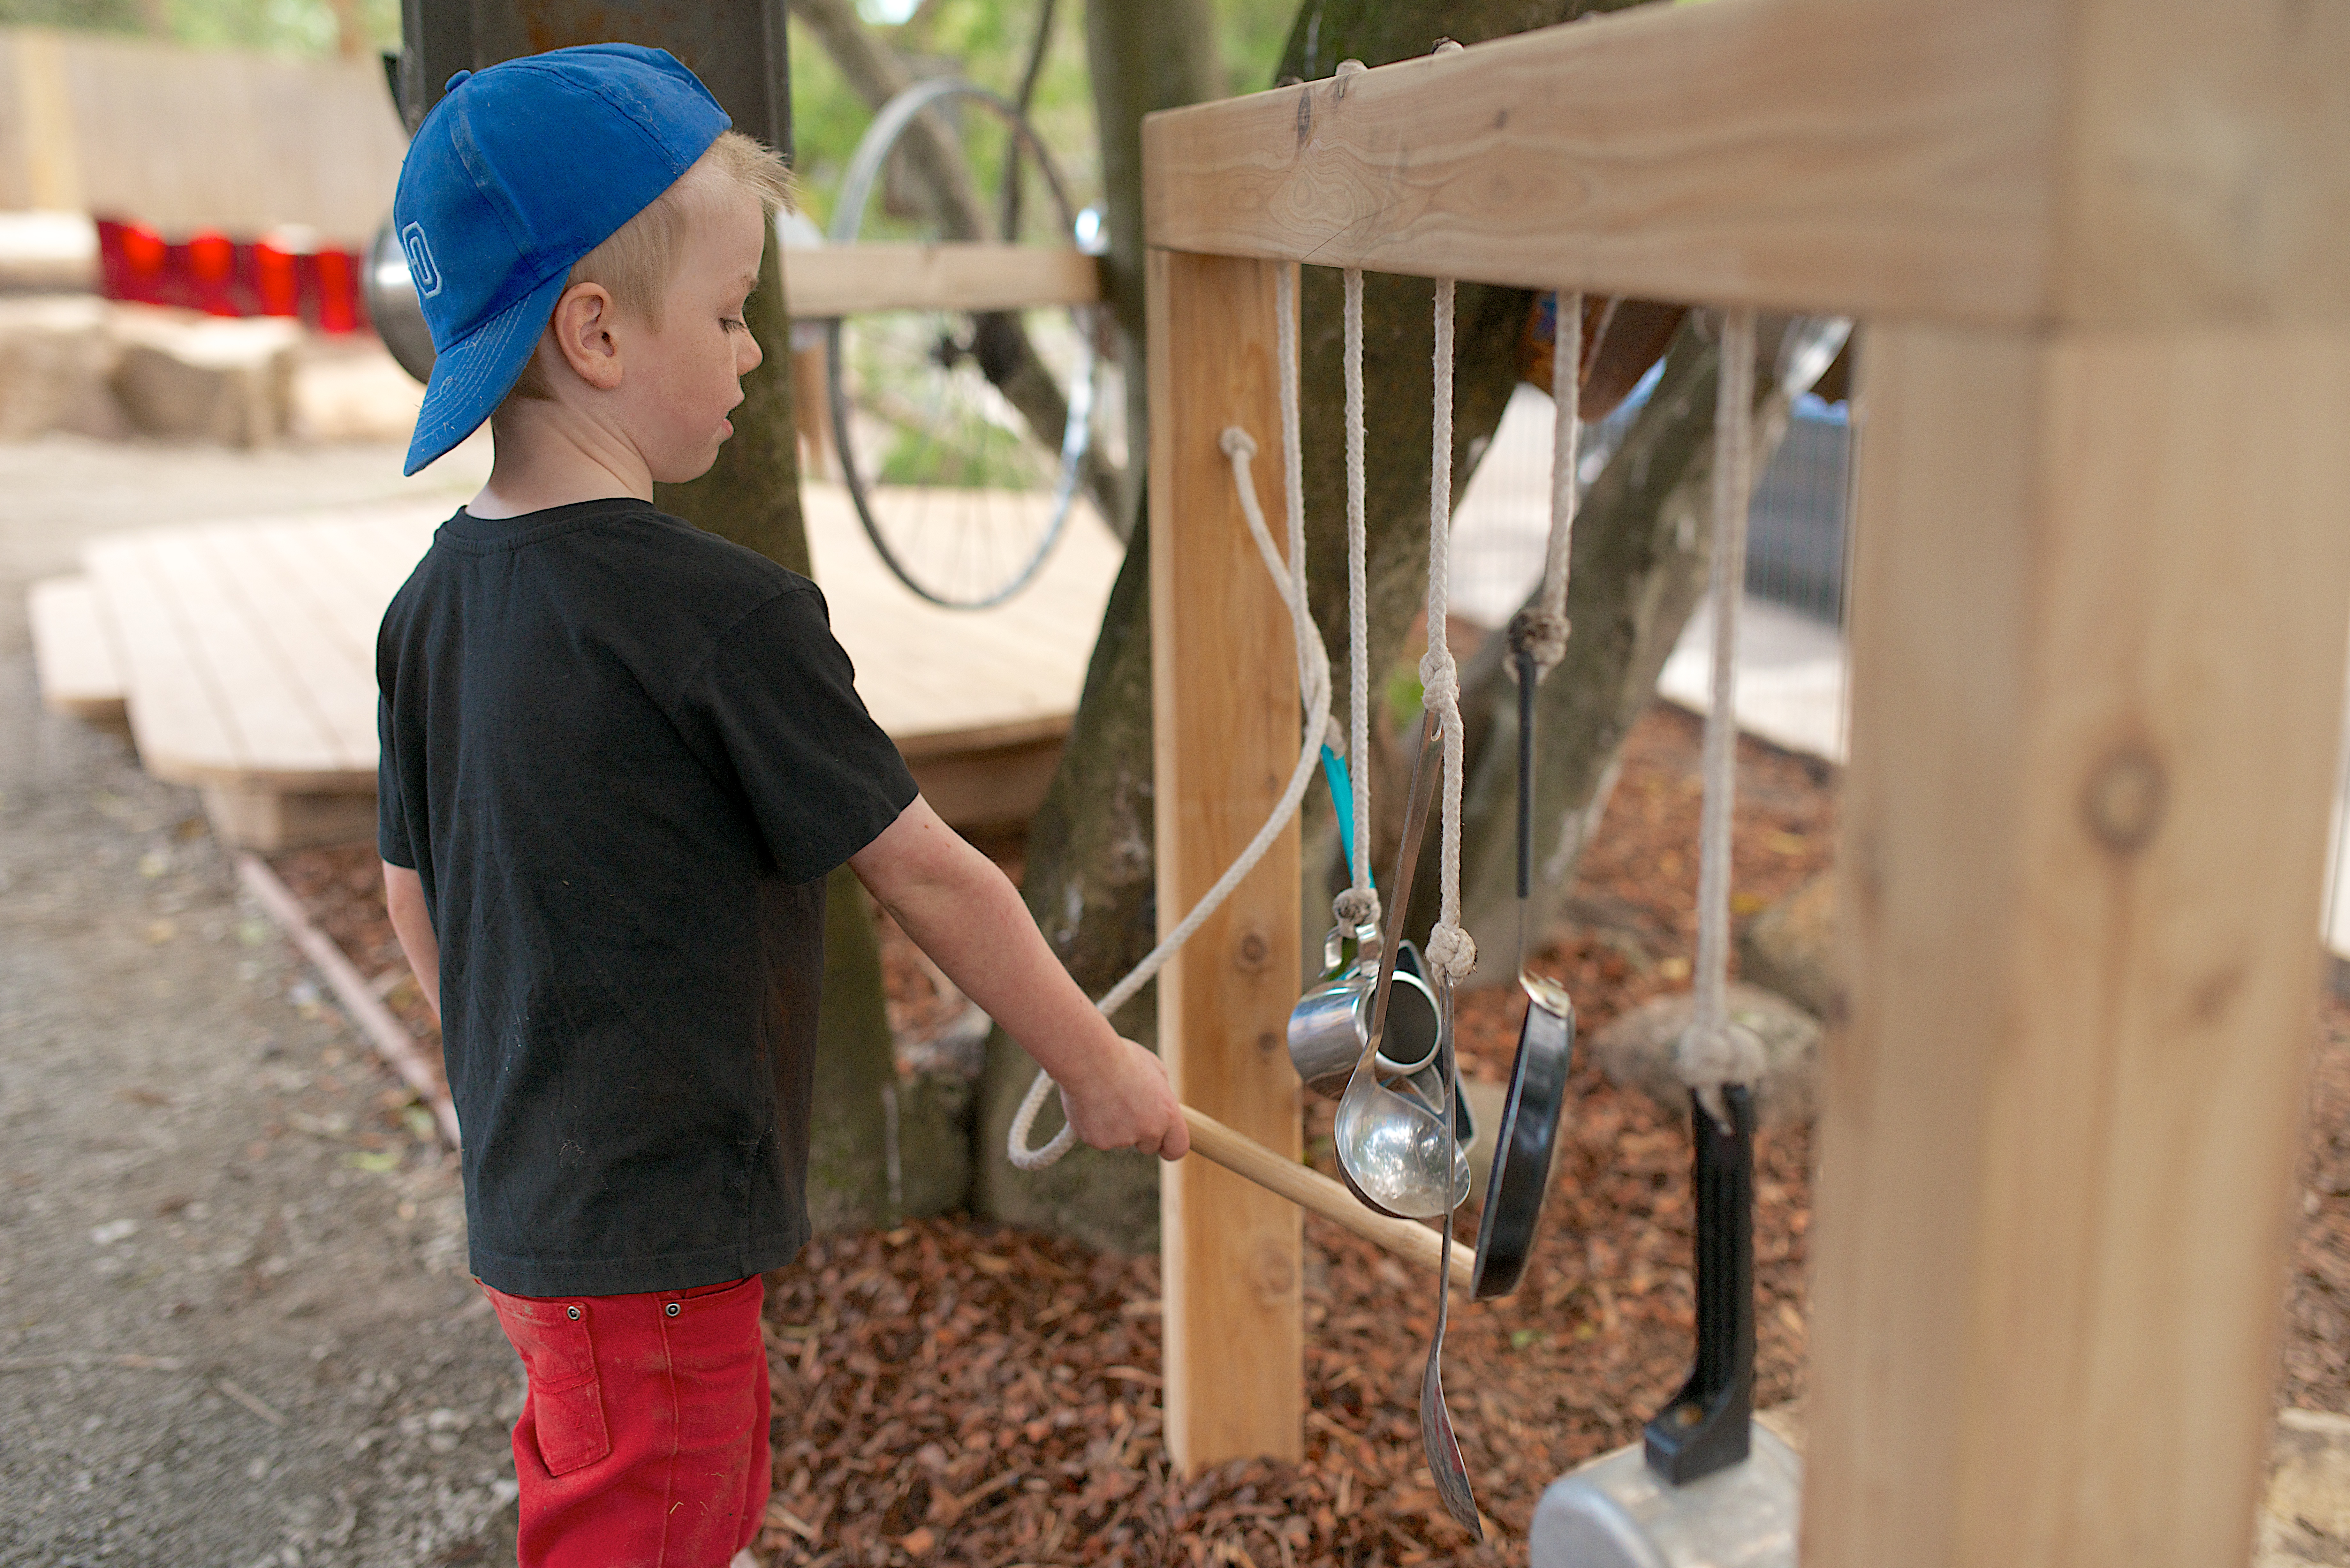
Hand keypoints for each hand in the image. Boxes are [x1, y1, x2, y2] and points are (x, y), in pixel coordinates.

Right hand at [1059, 1036, 1188, 1160]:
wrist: (1087, 1058)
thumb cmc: (1120, 1056)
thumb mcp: (1154, 1068)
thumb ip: (1162, 1093)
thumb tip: (1159, 1106)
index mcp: (1168, 1113)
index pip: (1177, 1148)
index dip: (1169, 1145)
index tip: (1162, 1142)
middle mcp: (1148, 1130)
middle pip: (1148, 1146)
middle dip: (1140, 1132)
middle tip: (1125, 1106)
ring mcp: (1122, 1139)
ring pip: (1122, 1141)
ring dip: (1116, 1126)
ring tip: (1104, 1098)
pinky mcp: (1098, 1141)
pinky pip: (1099, 1139)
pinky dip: (1095, 1126)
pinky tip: (1090, 1104)